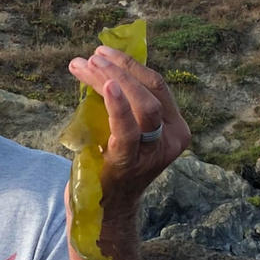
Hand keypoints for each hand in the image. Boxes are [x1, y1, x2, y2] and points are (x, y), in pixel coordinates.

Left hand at [68, 44, 190, 213]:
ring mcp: (154, 153)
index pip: (157, 86)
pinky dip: (118, 105)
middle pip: (151, 91)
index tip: (103, 52)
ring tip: (85, 66)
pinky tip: (106, 86)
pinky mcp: (131, 164)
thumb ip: (125, 103)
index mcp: (175, 128)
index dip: (130, 65)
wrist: (101, 207)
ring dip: (112, 80)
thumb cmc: (109, 163)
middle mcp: (171, 139)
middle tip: (92, 56)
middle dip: (121, 68)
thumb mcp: (125, 129)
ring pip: (144, 106)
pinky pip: (127, 130)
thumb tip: (105, 62)